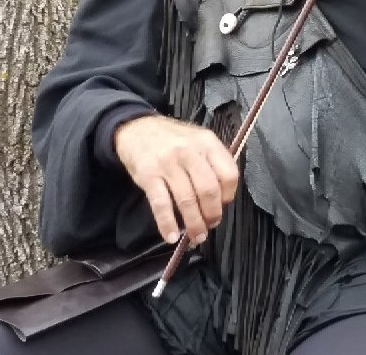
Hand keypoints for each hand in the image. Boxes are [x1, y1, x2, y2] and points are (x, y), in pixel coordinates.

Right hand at [114, 115, 238, 244]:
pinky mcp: (148, 175)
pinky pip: (161, 205)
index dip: (229, 195)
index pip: (228, 173)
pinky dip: (167, 224)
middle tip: (210, 225)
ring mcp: (168, 163)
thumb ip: (212, 162)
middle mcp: (189, 151)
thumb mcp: (198, 140)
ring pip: (187, 200)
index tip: (223, 205)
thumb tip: (222, 198)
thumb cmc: (173, 139)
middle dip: (212, 214)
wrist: (137, 129)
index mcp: (207, 142)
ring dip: (193, 224)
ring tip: (196, 236)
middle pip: (209, 190)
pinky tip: (171, 236)